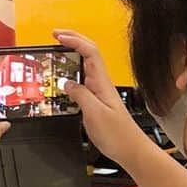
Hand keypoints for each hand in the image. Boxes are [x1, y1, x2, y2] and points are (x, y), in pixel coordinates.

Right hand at [53, 30, 149, 168]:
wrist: (131, 150)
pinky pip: (82, 79)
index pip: (89, 52)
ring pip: (85, 64)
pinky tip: (62, 77)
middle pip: (88, 52)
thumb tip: (66, 83)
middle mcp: (100, 83)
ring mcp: (98, 90)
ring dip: (71, 53)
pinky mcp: (95, 100)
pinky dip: (70, 71)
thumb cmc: (118, 135)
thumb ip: (80, 95)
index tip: (58, 37)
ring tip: (56, 50)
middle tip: (55, 35)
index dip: (74, 41)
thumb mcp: (95, 114)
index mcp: (102, 82)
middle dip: (72, 40)